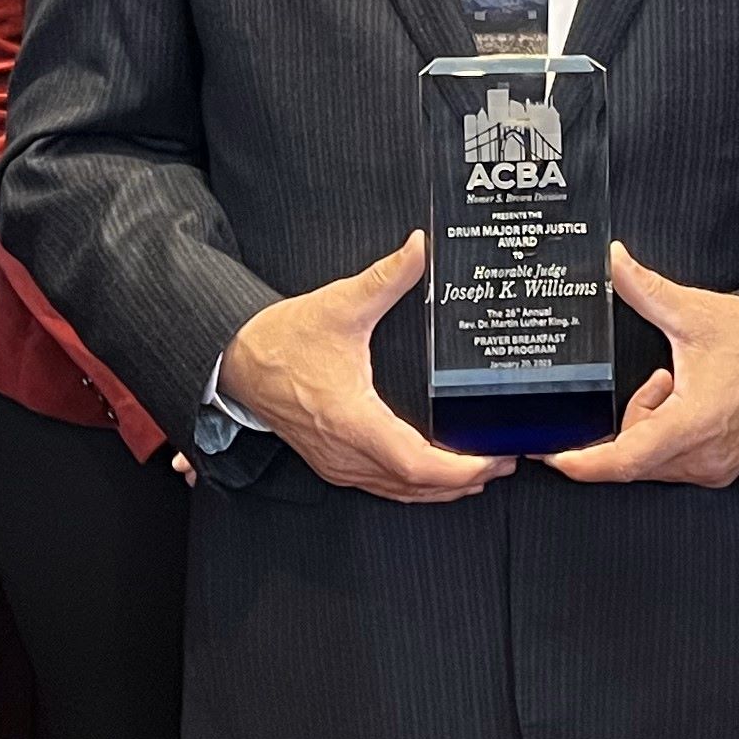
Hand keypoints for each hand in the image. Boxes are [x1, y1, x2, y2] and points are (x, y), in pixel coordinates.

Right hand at [221, 233, 511, 502]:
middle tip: (503, 463)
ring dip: (440, 488)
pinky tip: (433, 476)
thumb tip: (419, 247)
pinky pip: (380, 486)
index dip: (460, 469)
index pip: (417, 464)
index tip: (494, 459)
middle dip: (463, 480)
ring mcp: (336, 462)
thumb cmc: (280, 340)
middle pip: (415, 486)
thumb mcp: (339, 305)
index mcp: (352, 421)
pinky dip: (413, 486)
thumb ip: (385, 277)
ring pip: (398, 491)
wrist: (235, 362)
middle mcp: (345, 452)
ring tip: (479, 473)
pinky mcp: (331, 462)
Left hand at [537, 247, 738, 487]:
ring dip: (649, 424)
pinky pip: (670, 462)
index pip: (626, 459)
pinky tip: (687, 404)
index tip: (553, 456)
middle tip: (659, 378)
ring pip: (650, 460)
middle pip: (634, 456)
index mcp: (694, 423)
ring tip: (678, 385)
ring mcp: (712, 467)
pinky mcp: (718, 469)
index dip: (584, 463)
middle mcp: (703, 455)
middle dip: (630, 418)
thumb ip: (645, 289)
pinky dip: (665, 435)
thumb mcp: (694, 313)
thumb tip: (612, 262)